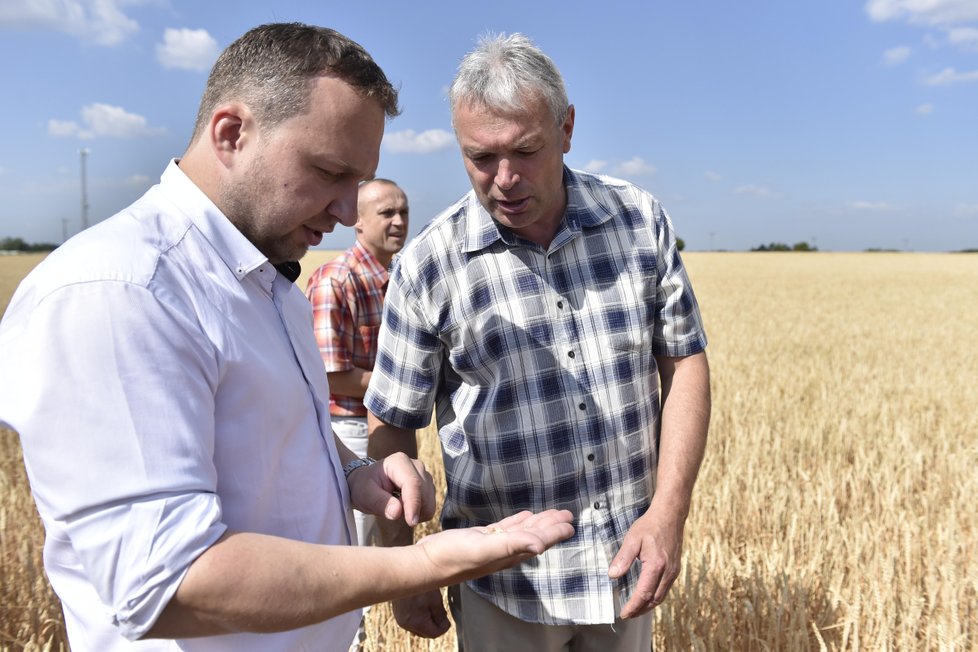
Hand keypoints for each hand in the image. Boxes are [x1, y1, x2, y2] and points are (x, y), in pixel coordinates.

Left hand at [347, 453, 435, 527]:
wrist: (367, 483)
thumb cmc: (364, 487)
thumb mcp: (364, 495)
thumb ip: (379, 502)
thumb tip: (397, 512)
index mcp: (399, 462)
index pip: (413, 483)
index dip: (414, 503)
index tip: (411, 522)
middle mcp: (416, 466)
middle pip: (424, 493)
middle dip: (412, 509)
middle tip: (391, 510)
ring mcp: (424, 476)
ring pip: (429, 501)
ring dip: (416, 512)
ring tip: (396, 507)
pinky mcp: (428, 487)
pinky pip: (430, 507)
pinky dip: (419, 513)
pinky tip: (404, 509)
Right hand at [390, 590, 450, 638]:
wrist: (403, 571)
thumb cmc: (420, 584)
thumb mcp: (435, 600)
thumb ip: (440, 616)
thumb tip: (444, 625)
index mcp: (416, 622)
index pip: (434, 634)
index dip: (443, 628)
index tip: (447, 620)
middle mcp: (406, 624)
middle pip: (425, 632)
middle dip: (434, 624)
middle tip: (440, 611)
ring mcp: (400, 619)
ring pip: (418, 627)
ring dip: (426, 620)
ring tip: (430, 605)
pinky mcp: (398, 613)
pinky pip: (411, 620)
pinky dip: (418, 616)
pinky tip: (421, 604)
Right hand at [414, 510, 574, 583]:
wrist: (427, 562)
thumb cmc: (454, 556)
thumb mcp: (485, 549)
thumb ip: (513, 545)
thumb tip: (540, 546)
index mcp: (509, 553)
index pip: (538, 541)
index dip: (555, 532)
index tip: (571, 524)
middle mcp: (504, 551)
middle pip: (534, 535)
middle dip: (551, 526)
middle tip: (567, 514)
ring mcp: (493, 544)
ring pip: (521, 531)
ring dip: (537, 523)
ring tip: (551, 514)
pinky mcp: (481, 538)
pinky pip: (505, 528)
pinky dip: (517, 521)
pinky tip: (524, 516)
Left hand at [608, 510, 683, 617]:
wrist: (670, 516)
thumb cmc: (650, 525)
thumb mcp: (632, 539)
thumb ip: (623, 558)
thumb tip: (613, 575)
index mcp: (656, 565)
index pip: (644, 593)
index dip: (633, 606)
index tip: (623, 614)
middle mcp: (668, 572)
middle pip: (654, 600)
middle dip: (640, 610)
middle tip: (627, 615)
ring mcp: (673, 572)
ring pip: (661, 596)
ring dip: (648, 605)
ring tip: (635, 609)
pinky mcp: (675, 569)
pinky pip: (665, 589)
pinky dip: (655, 597)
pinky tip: (646, 596)